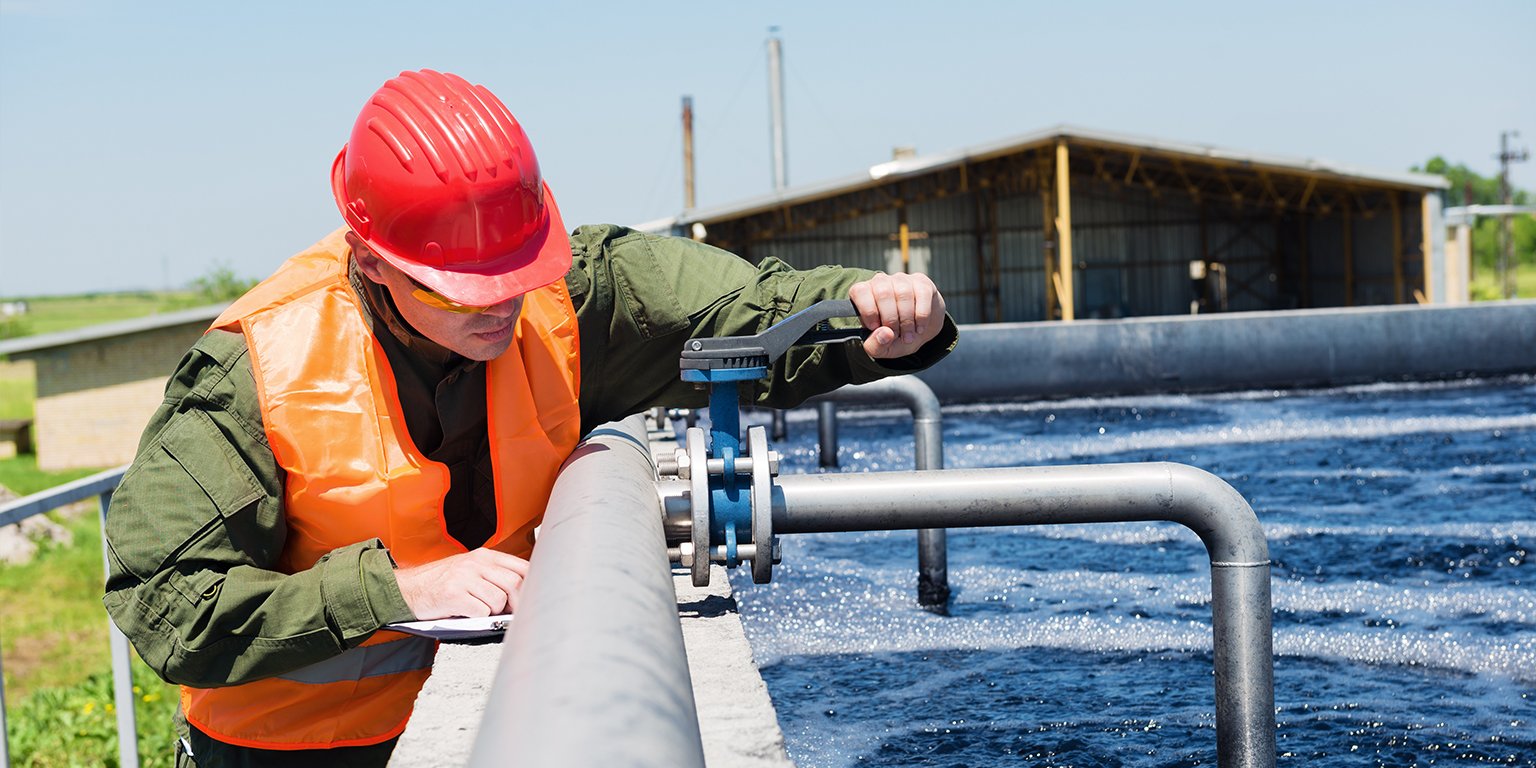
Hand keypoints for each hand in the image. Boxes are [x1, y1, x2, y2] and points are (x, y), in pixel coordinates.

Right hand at [393, 548, 530, 619]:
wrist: (407, 588)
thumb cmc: (440, 582)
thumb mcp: (470, 569)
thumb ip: (494, 574)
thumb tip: (523, 593)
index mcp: (483, 555)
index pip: (522, 567)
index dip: (530, 586)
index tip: (528, 599)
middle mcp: (475, 563)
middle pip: (515, 583)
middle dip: (516, 603)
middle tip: (508, 612)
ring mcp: (464, 578)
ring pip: (499, 599)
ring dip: (494, 612)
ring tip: (480, 610)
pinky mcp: (453, 595)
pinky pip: (481, 611)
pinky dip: (479, 617)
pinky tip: (468, 613)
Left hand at [847, 272, 945, 358]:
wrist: (919, 330)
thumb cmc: (895, 336)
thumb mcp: (882, 348)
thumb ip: (875, 346)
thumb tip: (884, 334)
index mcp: (864, 294)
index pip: (860, 291)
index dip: (868, 311)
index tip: (875, 327)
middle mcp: (881, 282)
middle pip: (883, 293)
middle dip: (891, 320)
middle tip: (895, 335)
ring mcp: (902, 280)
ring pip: (903, 294)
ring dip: (907, 321)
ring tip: (908, 336)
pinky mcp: (921, 282)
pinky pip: (922, 295)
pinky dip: (921, 316)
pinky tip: (919, 327)